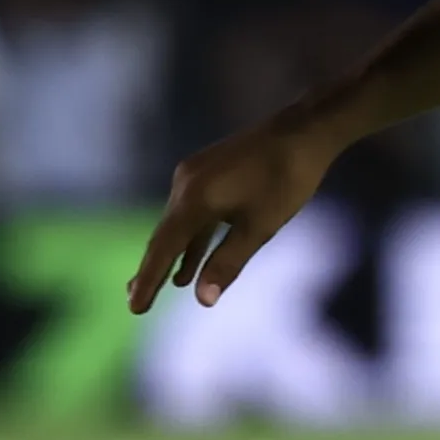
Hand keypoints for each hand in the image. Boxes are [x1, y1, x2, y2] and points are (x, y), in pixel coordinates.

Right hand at [126, 113, 346, 311]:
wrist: (303, 130)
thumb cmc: (285, 180)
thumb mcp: (258, 228)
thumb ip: (227, 262)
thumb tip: (202, 300)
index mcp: (193, 200)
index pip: (163, 248)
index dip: (149, 280)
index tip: (136, 308)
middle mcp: (184, 185)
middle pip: (163, 236)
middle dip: (152, 270)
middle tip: (136, 301)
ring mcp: (194, 175)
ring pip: (178, 224)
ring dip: (173, 255)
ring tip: (164, 286)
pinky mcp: (207, 171)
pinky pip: (191, 211)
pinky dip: (192, 237)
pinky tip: (190, 261)